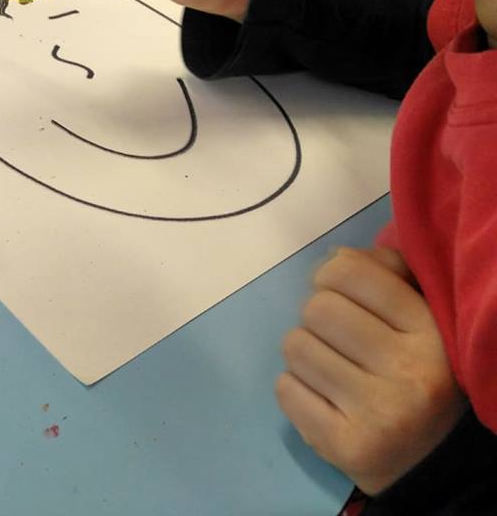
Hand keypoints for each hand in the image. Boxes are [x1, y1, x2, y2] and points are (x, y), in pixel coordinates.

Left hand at [276, 247, 468, 494]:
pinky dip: (295, 388)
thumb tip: (335, 255)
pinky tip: (323, 398)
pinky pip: (285, 389)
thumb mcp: (417, 318)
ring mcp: (377, 412)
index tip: (336, 291)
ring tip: (329, 369)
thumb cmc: (410, 371)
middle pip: (317, 308)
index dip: (331, 275)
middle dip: (316, 318)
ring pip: (295, 346)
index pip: (350, 272)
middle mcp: (408, 370)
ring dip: (303, 353)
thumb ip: (383, 276)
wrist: (425, 460)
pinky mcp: (344, 444)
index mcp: (430, 332)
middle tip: (333, 337)